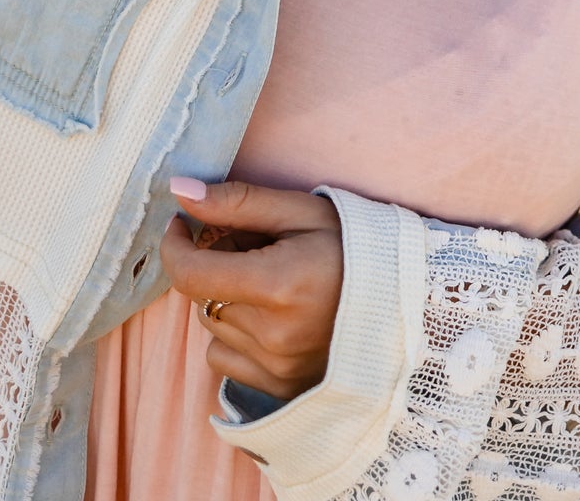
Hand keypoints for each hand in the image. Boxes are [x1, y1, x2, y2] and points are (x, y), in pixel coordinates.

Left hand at [161, 177, 342, 400]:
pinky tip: (270, 317)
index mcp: (277, 286)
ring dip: (225, 298)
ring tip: (268, 283)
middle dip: (214, 264)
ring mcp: (275, 367)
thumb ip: (236, 202)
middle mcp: (272, 335)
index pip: (190, 273)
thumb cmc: (353, 247)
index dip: (175, 244)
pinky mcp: (278, 387)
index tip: (183, 223)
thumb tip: (180, 191)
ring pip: (212, 325)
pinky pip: (225, 358)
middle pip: (201, 294)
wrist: (404, 303)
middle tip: (252, 246)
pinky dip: (234, 334)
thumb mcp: (299, 211)